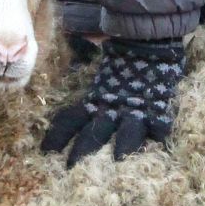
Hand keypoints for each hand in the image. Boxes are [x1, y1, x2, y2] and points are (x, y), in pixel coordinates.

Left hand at [41, 36, 182, 165]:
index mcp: (95, 98)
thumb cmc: (120, 53)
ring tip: (117, 159)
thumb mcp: (98, 69)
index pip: (70, 120)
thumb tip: (62, 61)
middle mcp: (112, 108)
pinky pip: (159, 124)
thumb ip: (81, 74)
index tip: (45, 151)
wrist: (146, 38)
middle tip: (70, 168)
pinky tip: (157, 139)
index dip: (58, 135)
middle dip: (82, 151)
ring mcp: (136, 109)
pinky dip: (157, 132)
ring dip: (122, 145)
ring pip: (126, 133)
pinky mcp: (158, 107)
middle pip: (93, 133)